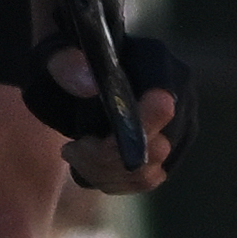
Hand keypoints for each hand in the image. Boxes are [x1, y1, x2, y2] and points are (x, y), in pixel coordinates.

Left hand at [21, 24, 186, 194]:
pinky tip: (89, 163)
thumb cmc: (68, 63)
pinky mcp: (172, 153)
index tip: (79, 143)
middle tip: (71, 148)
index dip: (131, 128)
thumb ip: (66, 64)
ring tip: (76, 153)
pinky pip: (146, 181)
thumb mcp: (55, 56)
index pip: (162, 105)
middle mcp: (181, 95)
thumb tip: (90, 86)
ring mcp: (180, 127)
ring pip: (148, 172)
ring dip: (103, 172)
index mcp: (157, 62)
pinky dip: (111, 180)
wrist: (82, 74)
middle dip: (104, 158)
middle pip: (156, 148)